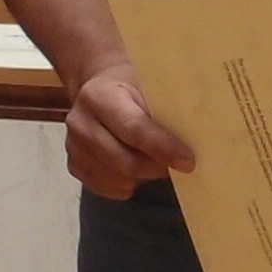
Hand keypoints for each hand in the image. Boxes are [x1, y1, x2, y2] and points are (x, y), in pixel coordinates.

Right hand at [66, 63, 193, 199]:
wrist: (97, 85)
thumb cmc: (130, 84)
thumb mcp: (147, 84)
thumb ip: (164, 109)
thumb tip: (199, 136)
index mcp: (100, 96)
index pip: (134, 128)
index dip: (162, 148)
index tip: (188, 161)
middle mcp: (80, 121)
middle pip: (124, 161)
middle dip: (156, 168)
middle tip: (178, 165)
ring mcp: (73, 146)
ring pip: (115, 178)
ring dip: (142, 178)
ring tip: (156, 164)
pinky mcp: (73, 164)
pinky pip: (104, 188)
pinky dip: (125, 185)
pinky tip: (135, 172)